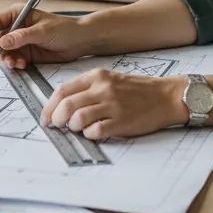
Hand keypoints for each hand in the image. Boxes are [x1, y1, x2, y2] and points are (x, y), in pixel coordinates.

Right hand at [0, 7, 90, 68]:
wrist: (79, 41)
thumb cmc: (65, 29)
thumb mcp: (43, 31)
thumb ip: (22, 37)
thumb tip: (2, 42)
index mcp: (18, 14)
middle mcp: (16, 27)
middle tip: (7, 60)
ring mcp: (20, 41)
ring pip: (4, 52)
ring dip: (7, 60)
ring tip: (17, 64)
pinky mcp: (25, 54)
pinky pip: (13, 60)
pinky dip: (15, 64)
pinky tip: (23, 65)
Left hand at [40, 70, 186, 139]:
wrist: (166, 96)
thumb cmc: (138, 90)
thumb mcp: (110, 80)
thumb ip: (88, 89)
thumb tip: (62, 105)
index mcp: (97, 77)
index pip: (62, 90)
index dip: (49, 106)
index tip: (46, 117)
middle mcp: (102, 89)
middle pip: (66, 105)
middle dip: (56, 119)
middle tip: (57, 126)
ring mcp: (112, 105)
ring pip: (77, 119)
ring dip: (73, 128)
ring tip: (79, 128)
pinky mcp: (121, 122)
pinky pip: (95, 131)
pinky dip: (90, 135)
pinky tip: (94, 132)